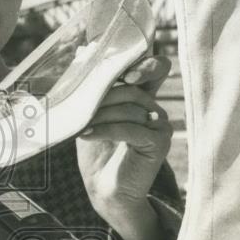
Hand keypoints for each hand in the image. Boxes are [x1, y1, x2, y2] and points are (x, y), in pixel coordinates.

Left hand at [76, 55, 173, 239]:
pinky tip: (86, 135)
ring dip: (99, 115)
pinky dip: (104, 130)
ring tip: (79, 125)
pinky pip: (130, 128)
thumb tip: (81, 51)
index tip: (123, 70)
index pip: (155, 68)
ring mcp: (160, 125)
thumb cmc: (96, 151)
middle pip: (132, 90)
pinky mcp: (159, 142)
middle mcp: (155, 108)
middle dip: (103, 97)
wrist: (104, 188)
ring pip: (130, 108)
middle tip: (80, 107)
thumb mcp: (91, 115)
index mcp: (143, 97)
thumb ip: (93, 89)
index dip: (144, 63)